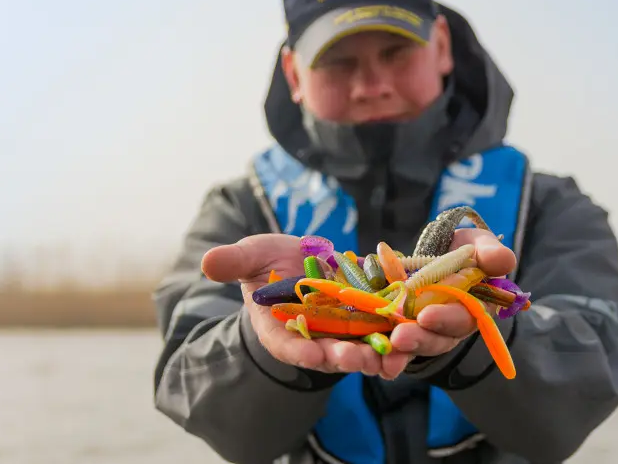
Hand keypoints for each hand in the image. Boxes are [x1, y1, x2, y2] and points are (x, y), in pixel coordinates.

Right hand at [201, 234, 413, 378]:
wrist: (299, 261)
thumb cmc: (268, 263)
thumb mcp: (252, 256)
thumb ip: (235, 262)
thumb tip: (207, 262)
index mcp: (278, 328)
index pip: (285, 345)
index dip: (298, 350)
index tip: (310, 355)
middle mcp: (310, 337)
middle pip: (326, 353)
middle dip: (342, 358)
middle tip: (357, 359)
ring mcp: (339, 332)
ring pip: (358, 349)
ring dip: (375, 355)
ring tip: (392, 356)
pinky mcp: (364, 320)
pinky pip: (380, 333)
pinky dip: (394, 339)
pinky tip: (410, 341)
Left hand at [388, 228, 515, 357]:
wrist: (441, 253)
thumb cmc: (466, 251)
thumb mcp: (479, 246)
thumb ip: (490, 253)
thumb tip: (502, 261)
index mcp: (473, 308)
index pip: (462, 318)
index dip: (445, 318)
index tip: (427, 315)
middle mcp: (449, 327)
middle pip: (436, 339)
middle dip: (418, 338)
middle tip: (400, 337)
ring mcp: (425, 331)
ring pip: (413, 346)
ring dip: (399, 350)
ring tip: (384, 347)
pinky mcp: (401, 329)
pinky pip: (392, 345)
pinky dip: (382, 352)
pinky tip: (371, 358)